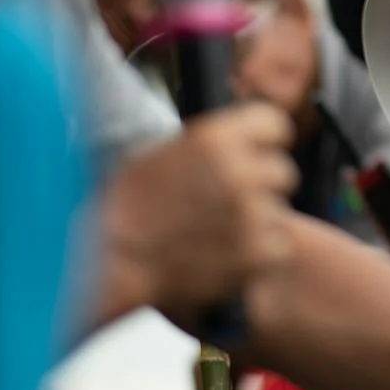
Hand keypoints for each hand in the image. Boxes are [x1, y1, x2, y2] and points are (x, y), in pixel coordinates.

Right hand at [95, 102, 297, 326]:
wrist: (106, 265)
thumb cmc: (122, 211)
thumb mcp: (160, 155)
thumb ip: (207, 145)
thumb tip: (234, 137)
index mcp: (216, 137)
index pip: (275, 125)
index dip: (265, 143)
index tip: (255, 156)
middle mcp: (240, 171)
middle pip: (283, 172)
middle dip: (262, 187)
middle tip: (230, 205)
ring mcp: (251, 213)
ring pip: (279, 212)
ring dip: (258, 224)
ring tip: (217, 236)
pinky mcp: (257, 254)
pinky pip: (278, 248)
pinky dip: (259, 257)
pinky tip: (226, 258)